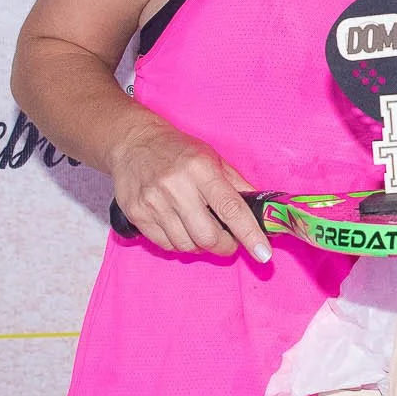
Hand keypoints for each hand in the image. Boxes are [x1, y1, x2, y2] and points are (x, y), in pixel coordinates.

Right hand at [106, 117, 270, 261]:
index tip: (263, 253)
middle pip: (207, 236)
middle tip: (229, 241)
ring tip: (204, 233)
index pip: (231, 208)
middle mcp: (177, 187)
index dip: (249, 234)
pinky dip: (180, 244)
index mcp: (201, 170)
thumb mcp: (213, 158)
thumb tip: (260, 210)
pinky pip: (165, 245)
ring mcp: (153, 202)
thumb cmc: (178, 150)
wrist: (133, 142)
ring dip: (202, 247)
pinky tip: (183, 231)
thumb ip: (237, 184)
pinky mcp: (137, 214)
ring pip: (186, 245)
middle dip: (224, 246)